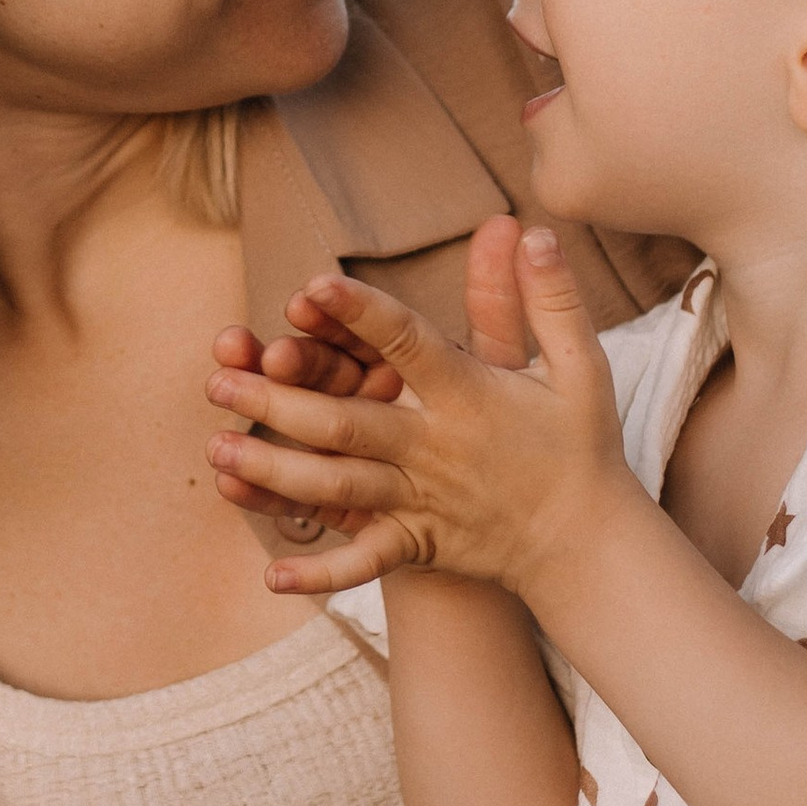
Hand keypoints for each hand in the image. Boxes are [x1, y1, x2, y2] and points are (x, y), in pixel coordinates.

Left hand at [205, 226, 632, 597]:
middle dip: (279, 401)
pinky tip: (270, 575)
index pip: (406, 344)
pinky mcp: (419, 545)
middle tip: (217, 378)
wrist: (589, 543)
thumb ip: (547, 299)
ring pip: (340, 486)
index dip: (359, 314)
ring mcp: (423, 502)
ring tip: (217, 450)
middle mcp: (437, 449)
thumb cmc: (580, 445)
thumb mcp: (579, 365)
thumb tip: (533, 230)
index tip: (310, 286)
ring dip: (276, 470)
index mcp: (468, 396)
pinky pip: (365, 561)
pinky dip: (320, 572)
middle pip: (348, 423)